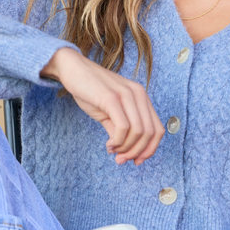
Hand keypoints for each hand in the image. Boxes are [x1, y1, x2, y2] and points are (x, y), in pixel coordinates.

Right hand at [41, 47, 164, 164]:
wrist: (72, 69)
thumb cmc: (90, 90)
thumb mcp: (108, 113)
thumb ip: (119, 130)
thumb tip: (124, 151)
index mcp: (142, 98)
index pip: (158, 129)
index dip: (150, 149)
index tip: (136, 161)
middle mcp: (139, 95)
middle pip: (150, 133)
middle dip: (137, 152)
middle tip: (121, 160)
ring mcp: (127, 95)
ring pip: (138, 132)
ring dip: (126, 148)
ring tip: (112, 151)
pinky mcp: (112, 98)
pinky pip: (124, 127)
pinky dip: (118, 142)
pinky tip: (108, 145)